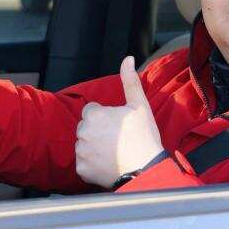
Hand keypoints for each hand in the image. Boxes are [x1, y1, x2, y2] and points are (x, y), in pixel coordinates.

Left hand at [74, 56, 164, 187]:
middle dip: (97, 131)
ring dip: (94, 147)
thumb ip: (129, 80)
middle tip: (117, 140)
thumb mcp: (139, 105)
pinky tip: (108, 164)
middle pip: (86, 127)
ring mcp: (81, 152)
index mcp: (94, 115)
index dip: (105, 117)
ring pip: (84, 145)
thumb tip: (127, 59)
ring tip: (114, 152)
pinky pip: (84, 163)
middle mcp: (83, 132)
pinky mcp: (82, 170)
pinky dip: (92, 165)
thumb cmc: (144, 137)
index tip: (118, 126)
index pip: (92, 111)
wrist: (146, 169)